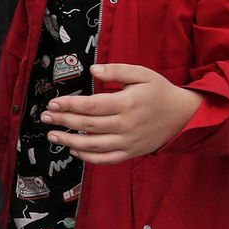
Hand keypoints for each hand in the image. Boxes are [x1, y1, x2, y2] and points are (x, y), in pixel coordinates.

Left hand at [39, 63, 203, 163]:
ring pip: (94, 145)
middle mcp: (126, 125)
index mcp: (127, 103)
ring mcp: (128, 141)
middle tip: (44, 117)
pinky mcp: (131, 152)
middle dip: (63, 121)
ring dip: (70, 142)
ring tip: (52, 135)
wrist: (184, 116)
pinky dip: (88, 158)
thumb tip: (93, 69)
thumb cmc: (159, 92)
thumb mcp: (142, 74)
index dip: (70, 105)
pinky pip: (106, 159)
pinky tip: (74, 151)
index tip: (54, 103)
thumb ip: (117, 70)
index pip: (91, 106)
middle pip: (88, 125)